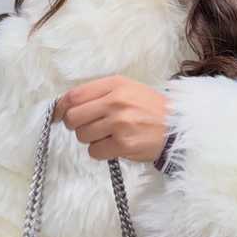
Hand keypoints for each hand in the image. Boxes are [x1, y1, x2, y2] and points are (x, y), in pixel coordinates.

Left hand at [53, 75, 168, 162]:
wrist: (178, 128)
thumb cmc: (151, 109)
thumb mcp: (128, 89)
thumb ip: (100, 93)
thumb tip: (66, 105)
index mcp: (115, 84)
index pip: (74, 96)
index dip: (61, 107)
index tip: (58, 115)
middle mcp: (116, 101)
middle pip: (73, 117)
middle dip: (75, 126)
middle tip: (88, 127)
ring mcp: (119, 123)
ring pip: (83, 136)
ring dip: (91, 139)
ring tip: (108, 135)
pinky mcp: (123, 144)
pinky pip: (95, 152)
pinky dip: (101, 152)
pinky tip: (115, 146)